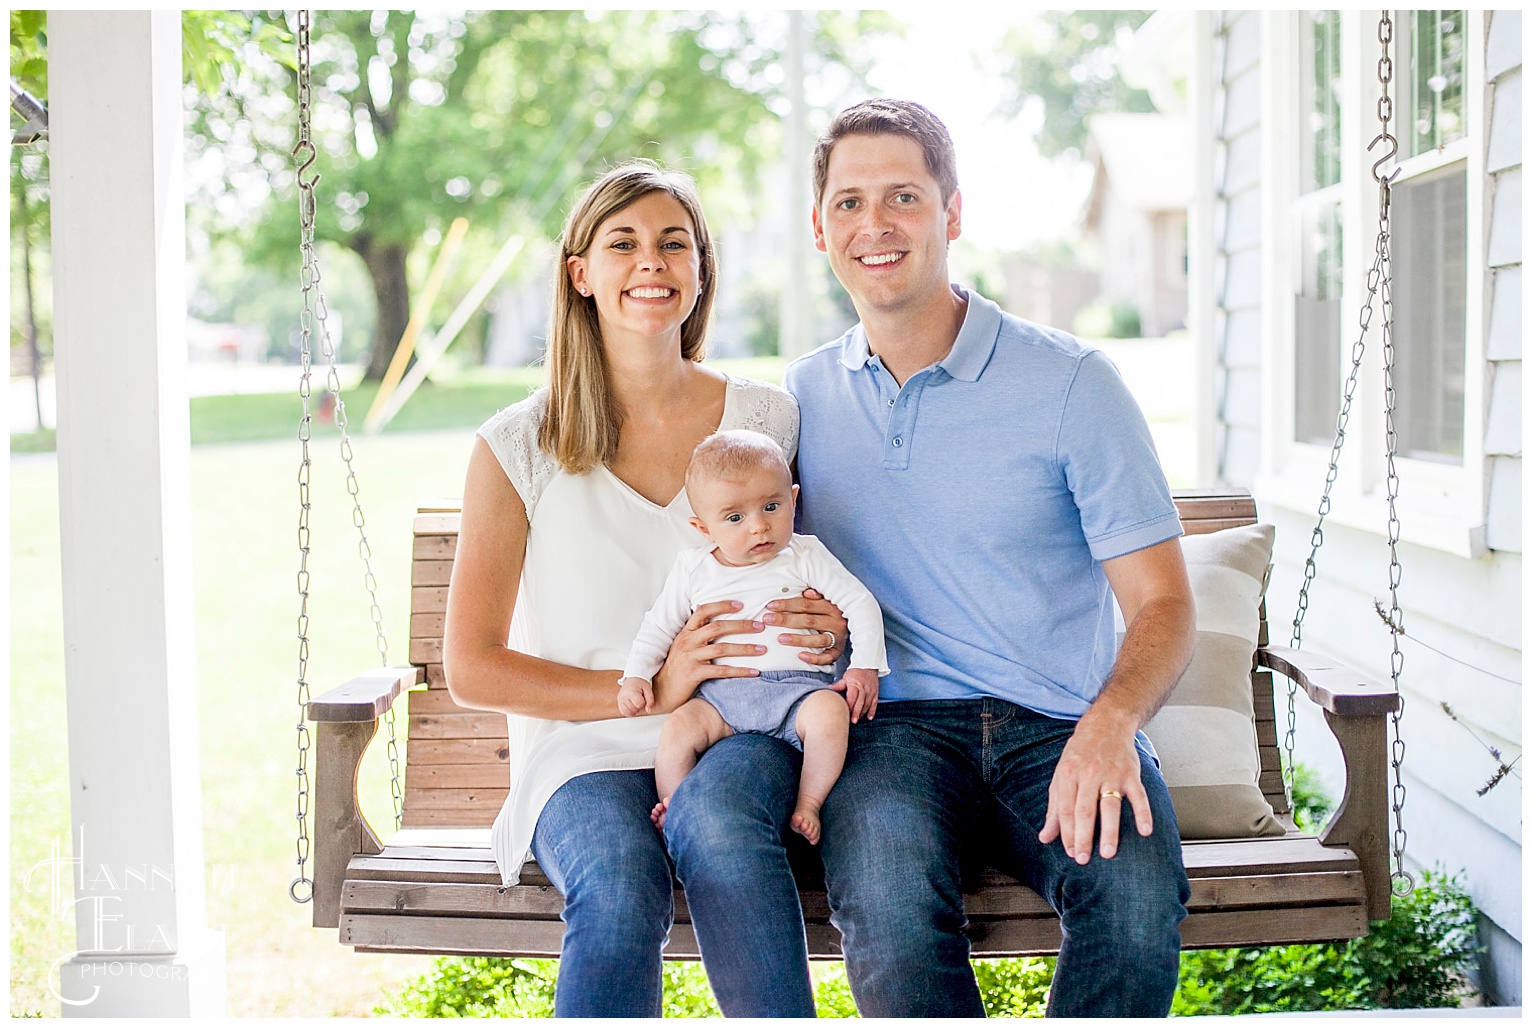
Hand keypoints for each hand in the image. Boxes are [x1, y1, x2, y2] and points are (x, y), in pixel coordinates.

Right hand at [617, 677, 652, 716]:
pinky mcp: (618, 701)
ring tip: (636, 704)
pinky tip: (632, 708)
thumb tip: (648, 710)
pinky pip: (622, 711)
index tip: (643, 697)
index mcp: (632, 692)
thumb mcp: (648, 689)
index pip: (639, 704)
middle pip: (634, 709)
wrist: (633, 678)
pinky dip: (628, 712)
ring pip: (627, 712)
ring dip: (634, 710)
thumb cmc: (640, 682)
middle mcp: (624, 696)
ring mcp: (620, 699)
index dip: (644, 703)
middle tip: (639, 699)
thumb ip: (650, 700)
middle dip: (639, 706)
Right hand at [651, 600, 763, 712]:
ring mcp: (690, 657)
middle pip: (717, 627)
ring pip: (722, 648)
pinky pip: (722, 671)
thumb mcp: (684, 647)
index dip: (722, 605)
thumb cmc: (676, 668)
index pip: (703, 611)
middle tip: (760, 626)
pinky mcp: (694, 674)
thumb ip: (698, 636)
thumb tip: (721, 625)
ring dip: (745, 648)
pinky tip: (754, 672)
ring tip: (762, 649)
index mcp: (686, 632)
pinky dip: (740, 671)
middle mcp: (687, 642)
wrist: (660, 691)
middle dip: (741, 625)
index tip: (741, 605)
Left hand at [764, 588, 847, 666]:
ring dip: (798, 639)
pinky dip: (814, 658)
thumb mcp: (826, 600)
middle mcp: (836, 622)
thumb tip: (807, 592)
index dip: (787, 605)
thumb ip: (816, 596)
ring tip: (780, 639)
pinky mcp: (838, 652)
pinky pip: (827, 657)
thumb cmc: (830, 612)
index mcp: (831, 606)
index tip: (770, 606)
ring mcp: (838, 638)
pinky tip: (801, 656)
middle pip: (808, 620)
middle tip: (768, 620)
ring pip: (818, 639)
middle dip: (786, 620)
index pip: (806, 604)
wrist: (855, 625)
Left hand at [833, 667, 878, 722]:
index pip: (852, 697)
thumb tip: (828, 689)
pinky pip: (874, 704)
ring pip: (867, 705)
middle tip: (853, 721)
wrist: (868, 666)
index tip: (845, 712)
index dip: (849, 705)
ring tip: (857, 719)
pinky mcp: (875, 694)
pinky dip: (872, 711)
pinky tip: (869, 717)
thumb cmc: (856, 672)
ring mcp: (871, 692)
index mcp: (855, 684)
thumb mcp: (845, 677)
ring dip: (862, 713)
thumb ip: (838, 685)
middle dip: (856, 712)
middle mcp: (864, 689)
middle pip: (860, 702)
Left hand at [1038, 711, 1151, 863]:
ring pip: (1110, 806)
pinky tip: (1145, 831)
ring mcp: (1111, 774)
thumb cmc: (1080, 753)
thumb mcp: (1061, 776)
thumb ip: (1054, 808)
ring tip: (1108, 852)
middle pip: (1084, 810)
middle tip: (1083, 858)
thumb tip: (1045, 836)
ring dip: (1109, 831)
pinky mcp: (1131, 774)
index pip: (1065, 809)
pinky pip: (1138, 796)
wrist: (1105, 725)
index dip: (1067, 833)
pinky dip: (1143, 813)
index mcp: (1069, 776)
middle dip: (1083, 837)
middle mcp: (1089, 775)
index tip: (1071, 852)